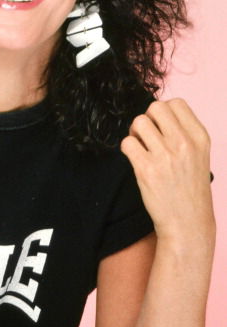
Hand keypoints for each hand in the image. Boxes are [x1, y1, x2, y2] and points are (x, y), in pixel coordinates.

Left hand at [121, 98, 214, 245]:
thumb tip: (157, 112)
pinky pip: (127, 142)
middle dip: (147, 119)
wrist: (188, 224)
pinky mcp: (147, 169)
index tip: (162, 127)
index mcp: (200, 137)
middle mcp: (184, 143)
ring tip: (141, 147)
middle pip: (155, 107)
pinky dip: (127, 149)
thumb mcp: (199, 155)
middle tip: (148, 136)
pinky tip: (136, 159)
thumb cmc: (190, 188)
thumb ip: (184, 131)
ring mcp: (165, 156)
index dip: (163, 112)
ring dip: (135, 133)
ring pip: (139, 122)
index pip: (176, 102)